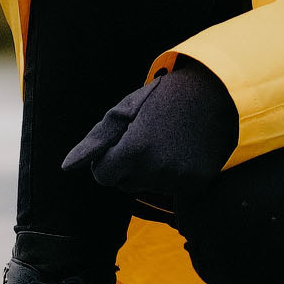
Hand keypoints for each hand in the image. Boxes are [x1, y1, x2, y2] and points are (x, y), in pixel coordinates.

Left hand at [62, 58, 240, 205]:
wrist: (216, 94)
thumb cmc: (163, 98)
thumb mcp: (124, 111)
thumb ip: (95, 141)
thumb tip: (67, 167)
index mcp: (134, 151)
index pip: (102, 175)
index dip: (107, 157)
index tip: (122, 140)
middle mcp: (156, 171)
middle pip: (123, 183)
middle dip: (128, 164)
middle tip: (148, 135)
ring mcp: (178, 180)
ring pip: (146, 187)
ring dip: (149, 170)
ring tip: (166, 141)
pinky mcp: (197, 184)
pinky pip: (170, 189)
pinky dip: (171, 175)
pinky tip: (180, 151)